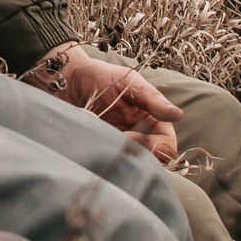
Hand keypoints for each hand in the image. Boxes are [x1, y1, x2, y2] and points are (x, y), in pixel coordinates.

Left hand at [22, 44, 182, 160]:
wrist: (62, 79)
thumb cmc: (97, 76)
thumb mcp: (128, 82)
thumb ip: (152, 99)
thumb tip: (178, 115)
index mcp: (149, 118)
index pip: (166, 142)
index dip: (158, 146)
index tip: (133, 137)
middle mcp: (137, 135)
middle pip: (152, 159)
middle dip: (138, 155)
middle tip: (116, 141)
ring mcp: (118, 144)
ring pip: (131, 164)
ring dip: (121, 158)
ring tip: (103, 142)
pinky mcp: (99, 150)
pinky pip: (109, 164)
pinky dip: (105, 161)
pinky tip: (93, 148)